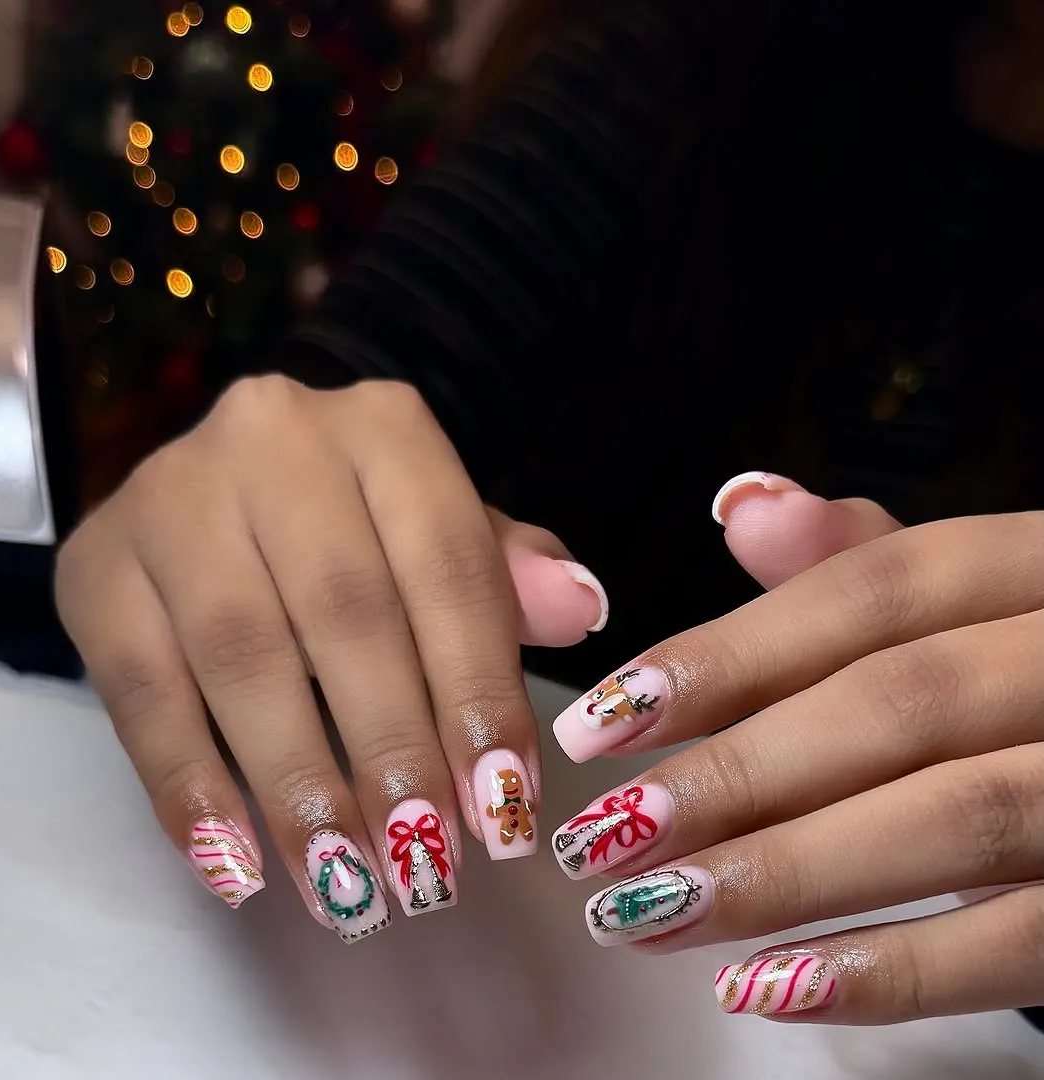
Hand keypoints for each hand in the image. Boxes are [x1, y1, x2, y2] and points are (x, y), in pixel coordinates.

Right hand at [55, 376, 606, 935]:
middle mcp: (274, 438)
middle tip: (428, 865)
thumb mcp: (439, 532)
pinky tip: (236, 861)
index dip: (479, 690)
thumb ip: (505, 574)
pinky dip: (189, 785)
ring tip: (346, 883)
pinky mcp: (97, 564)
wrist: (214, 491)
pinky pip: (140, 689)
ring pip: (242, 653)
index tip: (505, 806)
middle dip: (393, 749)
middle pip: (346, 610)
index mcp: (383, 426)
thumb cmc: (354, 525)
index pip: (449, 563)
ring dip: (299, 782)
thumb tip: (581, 607)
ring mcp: (173, 495)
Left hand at [549, 472, 1041, 1022]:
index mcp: (1038, 565)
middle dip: (736, 775)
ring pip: (953, 820)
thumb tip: (742, 507)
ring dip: (782, 875)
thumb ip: (864, 558)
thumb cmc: (1040, 664)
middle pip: (898, 704)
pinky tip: (770, 986)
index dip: (726, 655)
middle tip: (602, 835)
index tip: (599, 719)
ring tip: (645, 914)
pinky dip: (898, 972)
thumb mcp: (978, 594)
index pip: (871, 590)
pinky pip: (1030, 942)